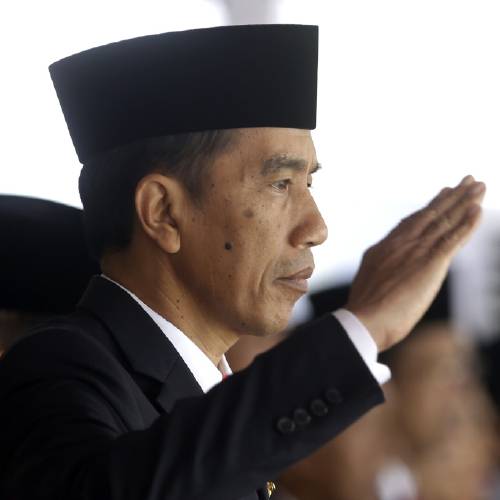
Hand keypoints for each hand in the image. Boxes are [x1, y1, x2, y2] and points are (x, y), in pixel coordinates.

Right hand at [346, 175, 484, 351]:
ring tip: (479, 186)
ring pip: (445, 221)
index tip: (443, 193)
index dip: (431, 206)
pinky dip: (467, 224)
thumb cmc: (364, 308)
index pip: (413, 221)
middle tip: (469, 180)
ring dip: (465, 202)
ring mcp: (416, 251)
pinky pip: (454, 239)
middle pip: (432, 214)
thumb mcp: (369, 280)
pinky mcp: (431, 263)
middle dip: (452, 196)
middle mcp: (402, 243)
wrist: (364, 319)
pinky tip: (478, 210)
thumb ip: (380, 270)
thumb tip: (384, 271)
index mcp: (386, 247)